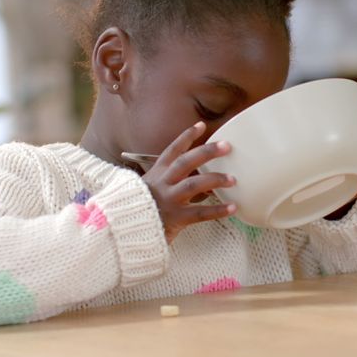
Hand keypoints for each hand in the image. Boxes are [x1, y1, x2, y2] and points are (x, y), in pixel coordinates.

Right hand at [141, 121, 236, 242]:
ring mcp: (169, 200)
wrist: (123, 230)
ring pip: (194, 184)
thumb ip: (163, 182)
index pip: (172, 150)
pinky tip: (232, 207)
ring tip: (233, 179)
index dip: (187, 136)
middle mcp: (163, 183)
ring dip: (215, 179)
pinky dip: (218, 210)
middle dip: (207, 151)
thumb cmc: (137, 210)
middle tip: (227, 146)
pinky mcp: (175, 218)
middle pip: (186, 161)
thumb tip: (186, 178)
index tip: (202, 125)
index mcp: (156, 174)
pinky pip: (200, 213)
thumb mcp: (147, 190)